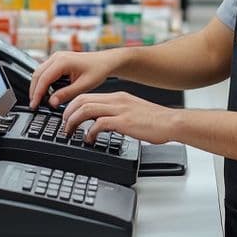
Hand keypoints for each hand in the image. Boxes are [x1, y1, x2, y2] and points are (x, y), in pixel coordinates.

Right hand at [29, 50, 120, 108]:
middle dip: (34, 91)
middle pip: (37, 74)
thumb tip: (52, 102)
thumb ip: (67, 94)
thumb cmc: (98, 70)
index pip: (43, 79)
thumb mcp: (84, 86)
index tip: (34, 105)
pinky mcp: (58, 61)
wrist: (106, 61)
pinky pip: (45, 71)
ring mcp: (56, 57)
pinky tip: (46, 92)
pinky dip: (43, 82)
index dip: (37, 93)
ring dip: (37, 86)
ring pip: (39, 72)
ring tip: (39, 101)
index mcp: (63, 61)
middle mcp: (57, 57)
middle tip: (34, 105)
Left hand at [62, 91, 178, 145]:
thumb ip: (117, 114)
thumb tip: (102, 124)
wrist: (171, 122)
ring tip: (71, 132)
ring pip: (86, 109)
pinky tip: (90, 140)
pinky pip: (98, 124)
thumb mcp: (132, 112)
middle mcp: (116, 100)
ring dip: (73, 121)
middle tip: (64, 125)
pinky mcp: (123, 122)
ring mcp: (119, 110)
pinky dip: (89, 132)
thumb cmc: (155, 121)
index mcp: (118, 97)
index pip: (87, 96)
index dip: (73, 106)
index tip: (68, 117)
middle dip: (68, 113)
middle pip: (82, 100)